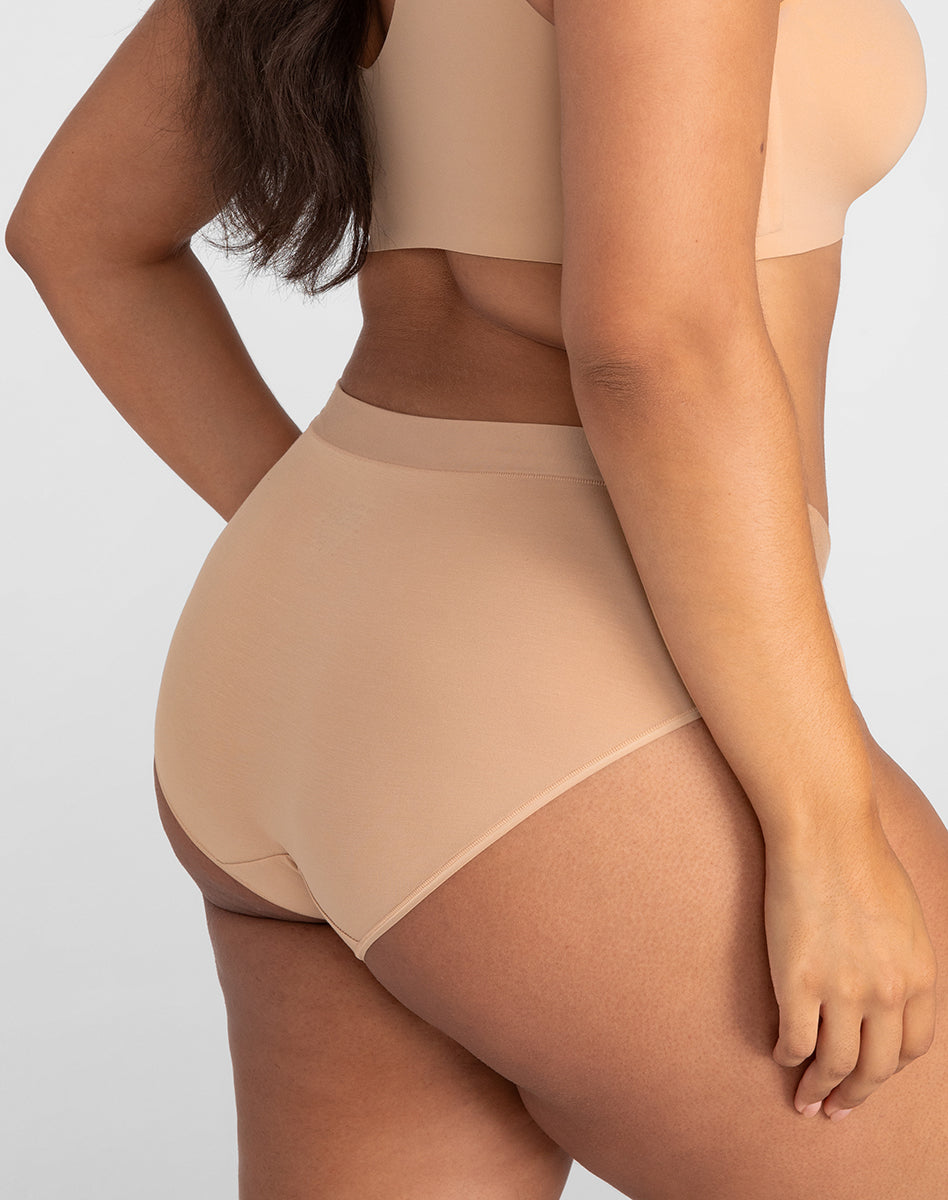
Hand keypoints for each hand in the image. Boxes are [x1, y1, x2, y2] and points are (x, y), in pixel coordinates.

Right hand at [764, 813, 936, 1119]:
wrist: (825, 833)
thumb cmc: (862, 859)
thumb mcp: (907, 918)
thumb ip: (902, 960)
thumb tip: (888, 988)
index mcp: (920, 977)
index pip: (911, 1047)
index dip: (888, 1068)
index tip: (870, 1077)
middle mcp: (887, 994)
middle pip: (875, 1068)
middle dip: (854, 1096)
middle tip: (836, 1111)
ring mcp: (842, 992)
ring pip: (834, 1065)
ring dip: (818, 1090)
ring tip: (804, 1100)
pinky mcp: (799, 983)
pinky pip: (795, 1039)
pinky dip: (787, 1054)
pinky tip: (780, 1053)